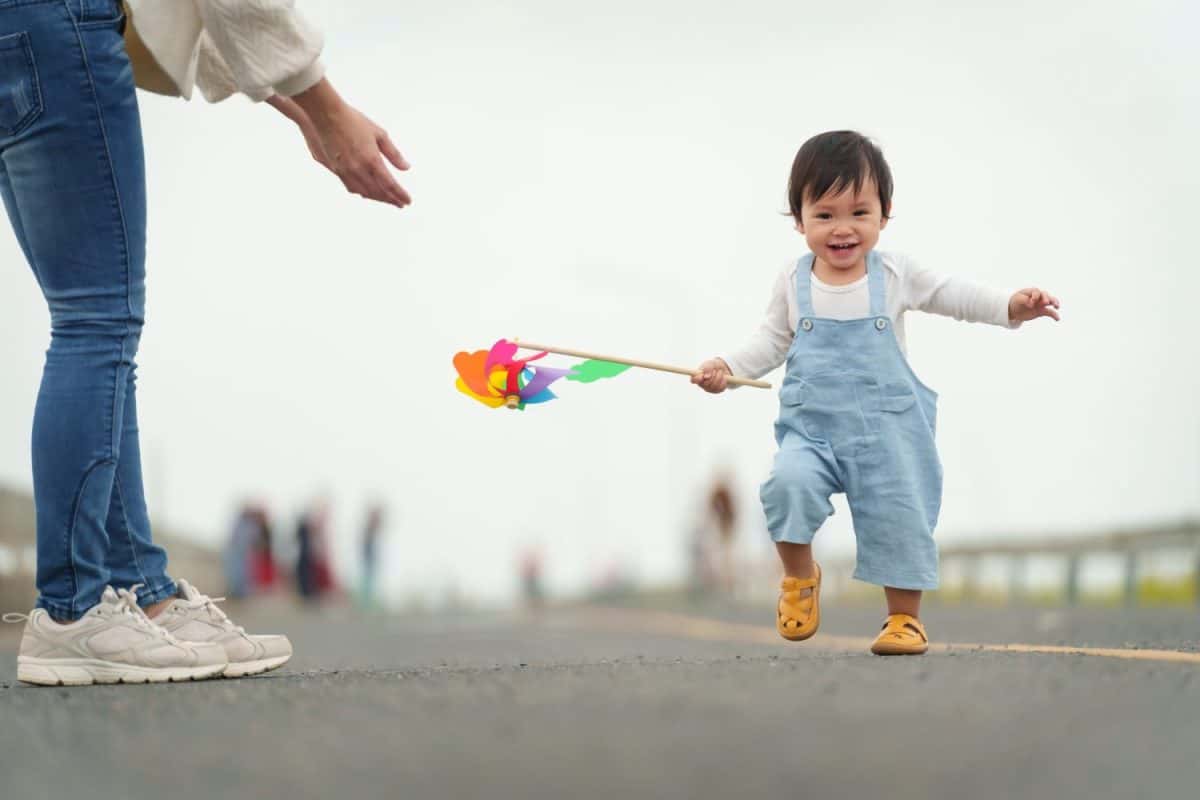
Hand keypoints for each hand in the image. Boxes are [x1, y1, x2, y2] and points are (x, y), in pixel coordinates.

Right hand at [288, 79, 411, 208]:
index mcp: (371, 160)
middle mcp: (358, 169)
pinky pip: (350, 187)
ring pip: (363, 192)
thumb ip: (393, 153)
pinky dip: (361, 192)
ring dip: (376, 198)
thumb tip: (406, 167)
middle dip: (390, 200)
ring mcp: (344, 171)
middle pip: (377, 192)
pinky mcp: (334, 169)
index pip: (390, 184)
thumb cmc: (352, 120)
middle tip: (399, 204)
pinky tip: (365, 192)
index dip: (400, 195)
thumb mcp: (379, 134)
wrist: (325, 115)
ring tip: (385, 199)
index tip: (407, 201)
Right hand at [691, 358, 730, 393]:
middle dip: (713, 375)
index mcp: (698, 377)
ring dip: (719, 377)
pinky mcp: (717, 391)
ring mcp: (709, 389)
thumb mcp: (710, 363)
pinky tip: (723, 378)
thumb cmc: (713, 366)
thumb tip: (706, 376)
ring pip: (714, 386)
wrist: (722, 369)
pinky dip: (723, 381)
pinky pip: (720, 388)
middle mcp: (702, 384)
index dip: (697, 379)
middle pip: (706, 383)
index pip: (693, 380)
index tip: (701, 375)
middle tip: (715, 370)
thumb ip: (707, 368)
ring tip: (720, 372)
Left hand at [1008, 287, 1060, 322]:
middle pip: (1045, 295)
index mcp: (1032, 291)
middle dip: (1046, 298)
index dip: (1035, 296)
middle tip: (1046, 303)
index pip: (1036, 292)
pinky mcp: (1042, 311)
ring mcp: (1041, 303)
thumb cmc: (1016, 301)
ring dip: (1055, 303)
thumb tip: (1032, 304)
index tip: (1032, 302)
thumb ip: (1024, 300)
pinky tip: (1057, 319)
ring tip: (1056, 307)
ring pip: (1051, 301)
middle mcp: (1039, 296)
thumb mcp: (1017, 300)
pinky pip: (1050, 312)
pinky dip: (1054, 315)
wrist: (1015, 309)